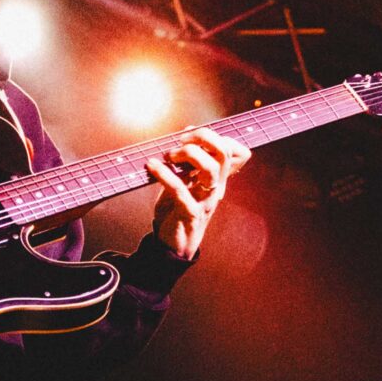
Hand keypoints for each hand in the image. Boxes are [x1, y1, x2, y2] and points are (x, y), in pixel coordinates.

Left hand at [146, 127, 250, 260]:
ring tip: (168, 155)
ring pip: (210, 169)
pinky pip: (180, 189)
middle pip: (223, 153)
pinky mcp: (191, 213)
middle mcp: (215, 188)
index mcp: (216, 179)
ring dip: (188, 155)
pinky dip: (164, 174)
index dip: (210, 135)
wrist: (173, 246)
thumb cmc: (177, 211)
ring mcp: (205, 201)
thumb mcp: (185, 182)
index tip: (187, 134)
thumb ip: (188, 162)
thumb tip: (185, 135)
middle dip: (203, 137)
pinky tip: (152, 166)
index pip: (230, 149)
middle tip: (181, 141)